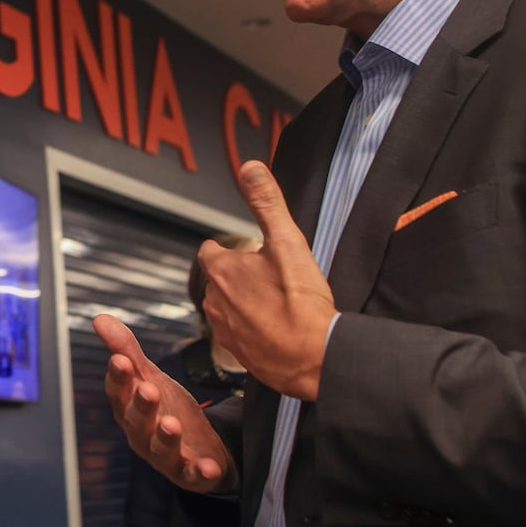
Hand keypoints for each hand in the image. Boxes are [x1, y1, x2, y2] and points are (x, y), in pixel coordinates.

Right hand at [93, 314, 235, 492]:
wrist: (197, 445)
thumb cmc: (165, 407)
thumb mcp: (150, 376)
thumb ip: (127, 350)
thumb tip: (99, 318)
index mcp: (129, 408)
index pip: (119, 391)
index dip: (118, 378)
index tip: (121, 360)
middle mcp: (141, 433)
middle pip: (137, 420)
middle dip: (142, 406)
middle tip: (148, 389)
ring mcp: (165, 455)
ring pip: (161, 448)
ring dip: (166, 437)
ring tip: (171, 424)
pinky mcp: (189, 472)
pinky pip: (193, 474)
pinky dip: (200, 472)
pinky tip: (207, 466)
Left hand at [200, 160, 335, 400]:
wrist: (314, 358)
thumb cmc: (301, 303)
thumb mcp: (288, 242)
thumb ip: (267, 203)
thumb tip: (250, 168)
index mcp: (221, 270)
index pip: (211, 251)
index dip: (232, 250)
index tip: (252, 254)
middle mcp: (214, 301)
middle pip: (220, 279)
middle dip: (241, 277)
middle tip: (273, 280)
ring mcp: (223, 330)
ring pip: (228, 307)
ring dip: (246, 304)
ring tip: (277, 305)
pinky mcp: (236, 354)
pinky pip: (239, 334)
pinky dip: (253, 329)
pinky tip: (277, 329)